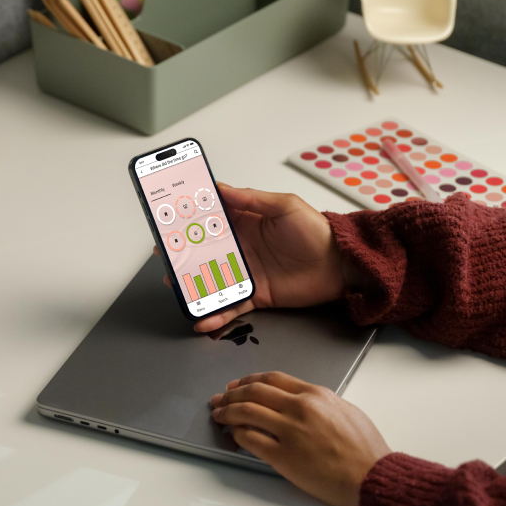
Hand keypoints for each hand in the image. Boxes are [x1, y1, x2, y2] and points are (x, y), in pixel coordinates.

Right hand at [156, 184, 346, 332]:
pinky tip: (203, 317)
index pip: (211, 218)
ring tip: (176, 287)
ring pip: (212, 279)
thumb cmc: (316, 231)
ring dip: (193, 284)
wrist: (340, 264)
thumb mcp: (284, 206)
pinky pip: (232, 305)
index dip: (190, 218)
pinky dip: (217, 313)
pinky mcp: (256, 294)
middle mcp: (242, 246)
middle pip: (205, 250)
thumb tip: (221, 188)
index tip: (170, 218)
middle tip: (165, 255)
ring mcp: (247, 272)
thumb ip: (252, 199)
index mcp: (246, 221)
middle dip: (184, 254)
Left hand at [209, 371, 389, 505]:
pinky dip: (238, 435)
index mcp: (315, 394)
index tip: (238, 385)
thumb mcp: (345, 410)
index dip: (249, 380)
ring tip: (219, 415)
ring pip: (246, 413)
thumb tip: (297, 402)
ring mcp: (289, 431)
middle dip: (232, 394)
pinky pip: (250, 440)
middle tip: (220, 399)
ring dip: (227, 412)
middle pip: (254, 392)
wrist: (373, 476)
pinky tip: (234, 436)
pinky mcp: (283, 457)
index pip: (272, 379)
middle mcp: (299, 408)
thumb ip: (319, 402)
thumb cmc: (365, 449)